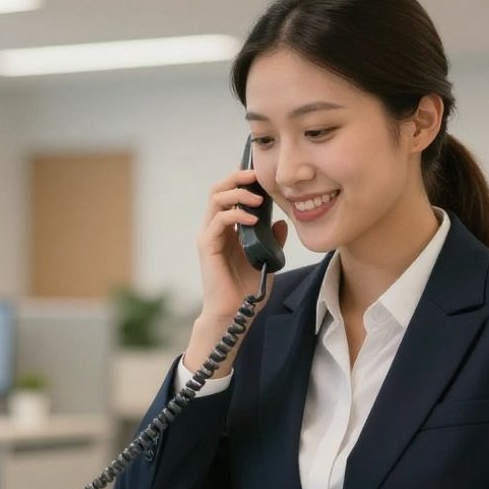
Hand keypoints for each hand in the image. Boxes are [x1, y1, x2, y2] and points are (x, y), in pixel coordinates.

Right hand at [196, 169, 288, 320]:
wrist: (235, 313)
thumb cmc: (247, 290)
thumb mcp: (267, 259)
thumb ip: (272, 240)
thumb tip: (280, 222)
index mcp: (228, 229)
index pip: (229, 194)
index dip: (242, 180)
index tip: (260, 174)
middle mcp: (215, 228)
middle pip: (218, 189)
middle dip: (237, 178)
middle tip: (256, 175)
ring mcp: (209, 236)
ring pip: (216, 199)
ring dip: (238, 193)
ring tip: (258, 198)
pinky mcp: (207, 246)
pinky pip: (219, 220)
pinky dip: (236, 214)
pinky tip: (254, 219)